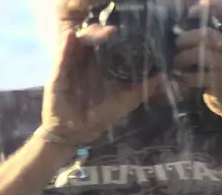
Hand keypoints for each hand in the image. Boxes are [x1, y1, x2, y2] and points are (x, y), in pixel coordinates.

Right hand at [42, 1, 167, 146]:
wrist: (78, 135)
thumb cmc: (99, 117)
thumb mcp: (126, 101)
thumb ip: (144, 88)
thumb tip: (164, 77)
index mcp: (98, 65)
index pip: (103, 43)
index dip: (110, 35)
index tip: (121, 32)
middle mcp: (83, 63)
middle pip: (89, 39)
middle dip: (99, 32)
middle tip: (113, 32)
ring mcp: (69, 68)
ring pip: (75, 44)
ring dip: (86, 35)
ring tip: (98, 33)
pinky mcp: (56, 77)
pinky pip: (60, 59)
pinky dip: (64, 47)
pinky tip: (71, 37)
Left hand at [172, 0, 221, 115]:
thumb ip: (217, 32)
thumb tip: (187, 15)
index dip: (213, 4)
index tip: (192, 12)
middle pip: (210, 35)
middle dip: (187, 38)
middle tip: (177, 43)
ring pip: (203, 55)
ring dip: (183, 57)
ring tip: (176, 61)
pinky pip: (199, 77)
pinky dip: (185, 77)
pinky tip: (180, 78)